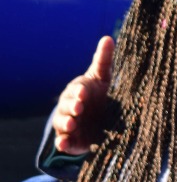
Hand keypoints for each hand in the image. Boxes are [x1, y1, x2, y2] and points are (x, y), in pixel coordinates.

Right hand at [52, 36, 114, 154]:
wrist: (94, 120)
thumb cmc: (96, 94)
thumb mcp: (101, 78)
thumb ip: (104, 60)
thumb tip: (108, 38)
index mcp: (78, 91)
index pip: (76, 89)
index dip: (79, 91)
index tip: (84, 92)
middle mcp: (70, 106)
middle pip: (67, 106)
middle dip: (72, 106)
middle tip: (79, 108)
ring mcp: (68, 123)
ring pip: (62, 122)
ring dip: (66, 123)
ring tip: (72, 124)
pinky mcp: (71, 140)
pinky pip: (63, 142)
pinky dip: (62, 143)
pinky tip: (63, 143)